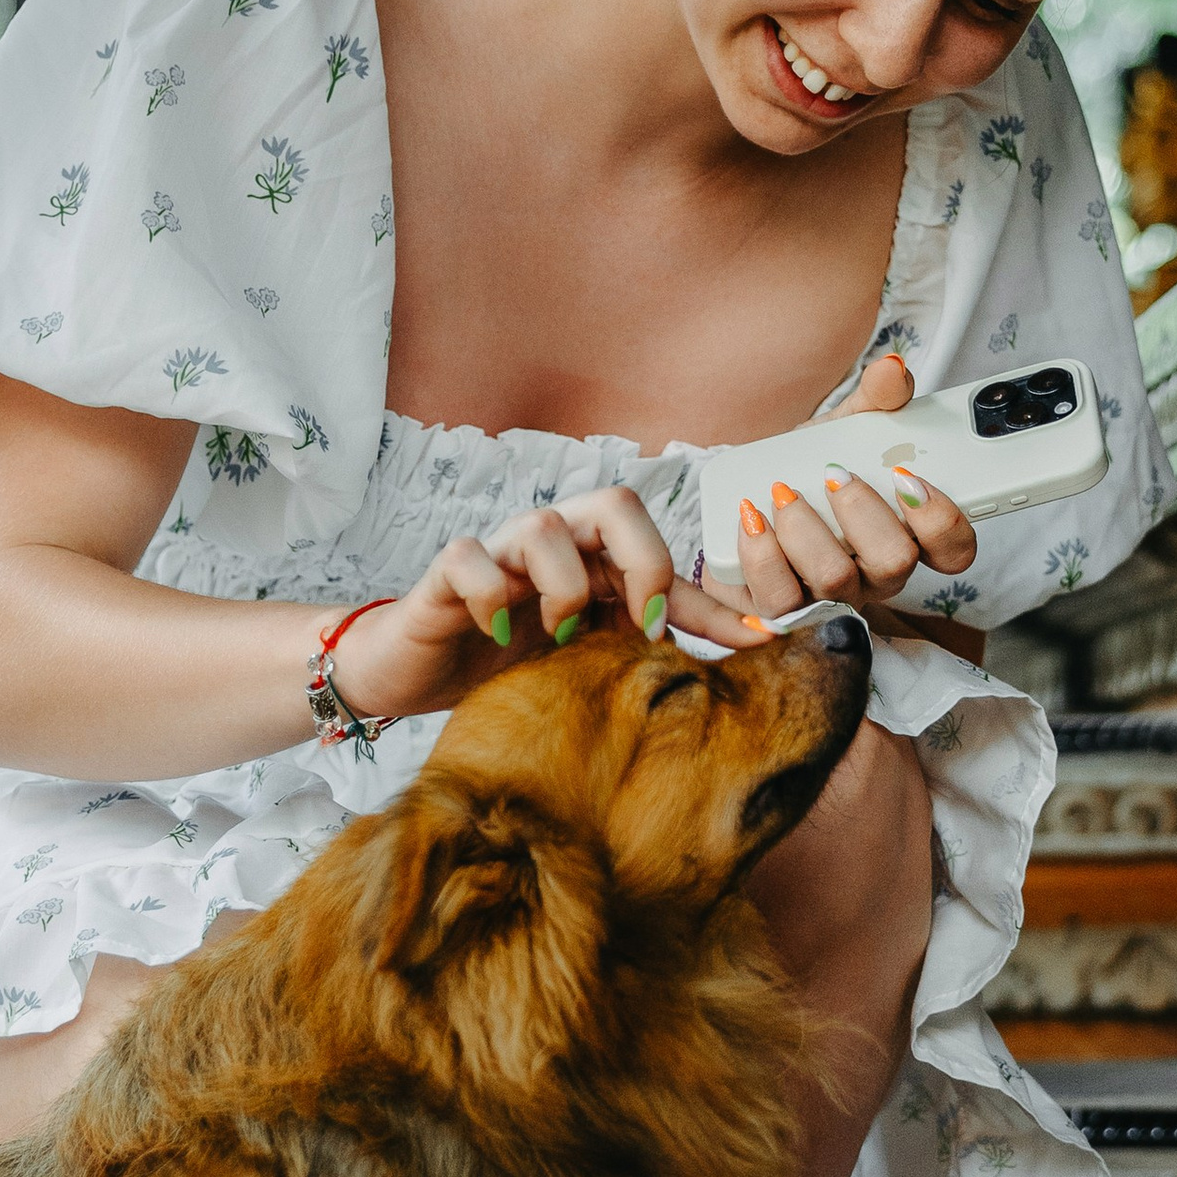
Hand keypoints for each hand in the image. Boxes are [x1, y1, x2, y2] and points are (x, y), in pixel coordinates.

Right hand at [331, 485, 765, 724]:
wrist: (418, 673)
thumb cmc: (509, 659)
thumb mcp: (592, 655)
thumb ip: (655, 643)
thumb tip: (749, 649)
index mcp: (595, 559)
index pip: (667, 557)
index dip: (714, 601)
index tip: (758, 642)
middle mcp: (554, 541)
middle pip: (616, 502)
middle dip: (644, 563)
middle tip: (643, 627)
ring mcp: (499, 550)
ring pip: (543, 526)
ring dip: (564, 587)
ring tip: (559, 639)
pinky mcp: (446, 570)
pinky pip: (470, 557)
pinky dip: (489, 593)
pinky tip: (498, 632)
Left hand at [717, 351, 976, 627]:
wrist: (749, 494)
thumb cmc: (811, 468)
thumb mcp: (846, 428)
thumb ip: (876, 400)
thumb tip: (892, 371)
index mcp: (907, 536)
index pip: (954, 550)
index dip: (943, 521)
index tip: (909, 478)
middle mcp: (875, 575)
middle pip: (896, 564)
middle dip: (865, 513)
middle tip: (834, 473)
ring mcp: (830, 598)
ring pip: (836, 583)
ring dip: (808, 531)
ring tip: (781, 492)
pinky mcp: (781, 607)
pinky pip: (779, 600)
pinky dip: (763, 555)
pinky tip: (752, 518)